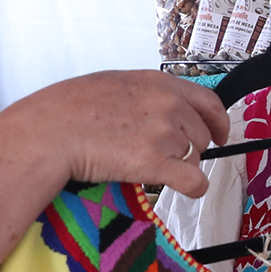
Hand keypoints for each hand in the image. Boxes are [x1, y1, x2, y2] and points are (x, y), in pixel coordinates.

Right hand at [19, 70, 229, 197]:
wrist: (50, 131)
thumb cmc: (69, 108)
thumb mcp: (114, 84)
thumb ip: (146, 94)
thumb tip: (162, 109)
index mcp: (159, 82)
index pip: (208, 101)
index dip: (218, 122)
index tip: (220, 135)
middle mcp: (168, 104)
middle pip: (201, 134)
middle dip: (189, 148)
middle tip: (163, 157)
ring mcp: (164, 133)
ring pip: (195, 157)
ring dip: (179, 166)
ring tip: (146, 165)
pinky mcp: (156, 163)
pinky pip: (194, 181)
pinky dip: (193, 188)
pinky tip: (182, 189)